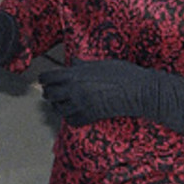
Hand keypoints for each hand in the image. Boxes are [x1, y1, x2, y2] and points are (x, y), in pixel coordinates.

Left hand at [38, 58, 183, 133]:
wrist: (138, 90)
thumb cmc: (121, 73)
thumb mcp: (99, 64)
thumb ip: (82, 65)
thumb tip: (73, 62)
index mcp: (74, 75)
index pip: (47, 78)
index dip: (45, 78)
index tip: (45, 79)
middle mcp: (74, 91)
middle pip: (49, 95)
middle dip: (49, 92)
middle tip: (52, 90)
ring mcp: (82, 105)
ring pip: (59, 109)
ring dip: (59, 105)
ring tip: (63, 101)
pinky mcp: (91, 117)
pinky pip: (72, 121)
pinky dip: (70, 117)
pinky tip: (74, 112)